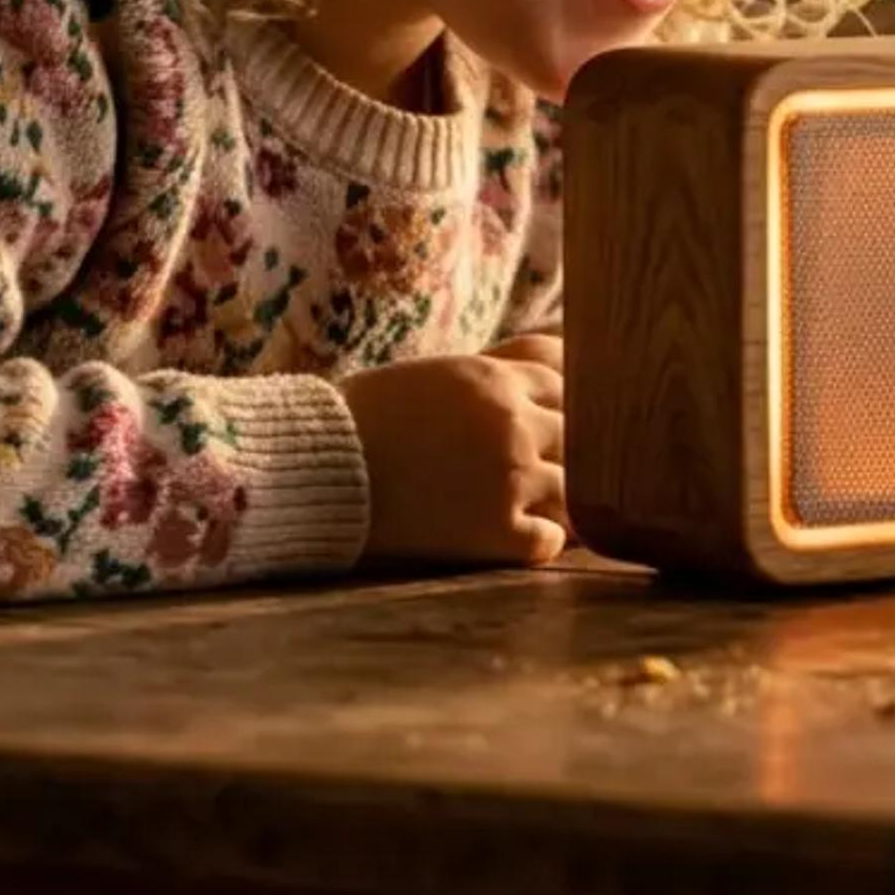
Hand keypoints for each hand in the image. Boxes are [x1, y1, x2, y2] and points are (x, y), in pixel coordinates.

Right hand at [338, 334, 564, 567]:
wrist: (312, 469)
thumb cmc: (367, 419)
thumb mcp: (436, 374)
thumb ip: (495, 370)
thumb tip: (556, 353)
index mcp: (495, 379)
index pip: (570, 382)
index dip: (568, 404)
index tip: (559, 422)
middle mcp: (512, 424)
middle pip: (582, 434)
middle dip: (572, 450)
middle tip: (549, 467)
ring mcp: (509, 478)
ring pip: (575, 488)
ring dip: (560, 498)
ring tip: (535, 504)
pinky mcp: (495, 531)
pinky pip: (551, 541)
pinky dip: (542, 542)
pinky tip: (517, 535)